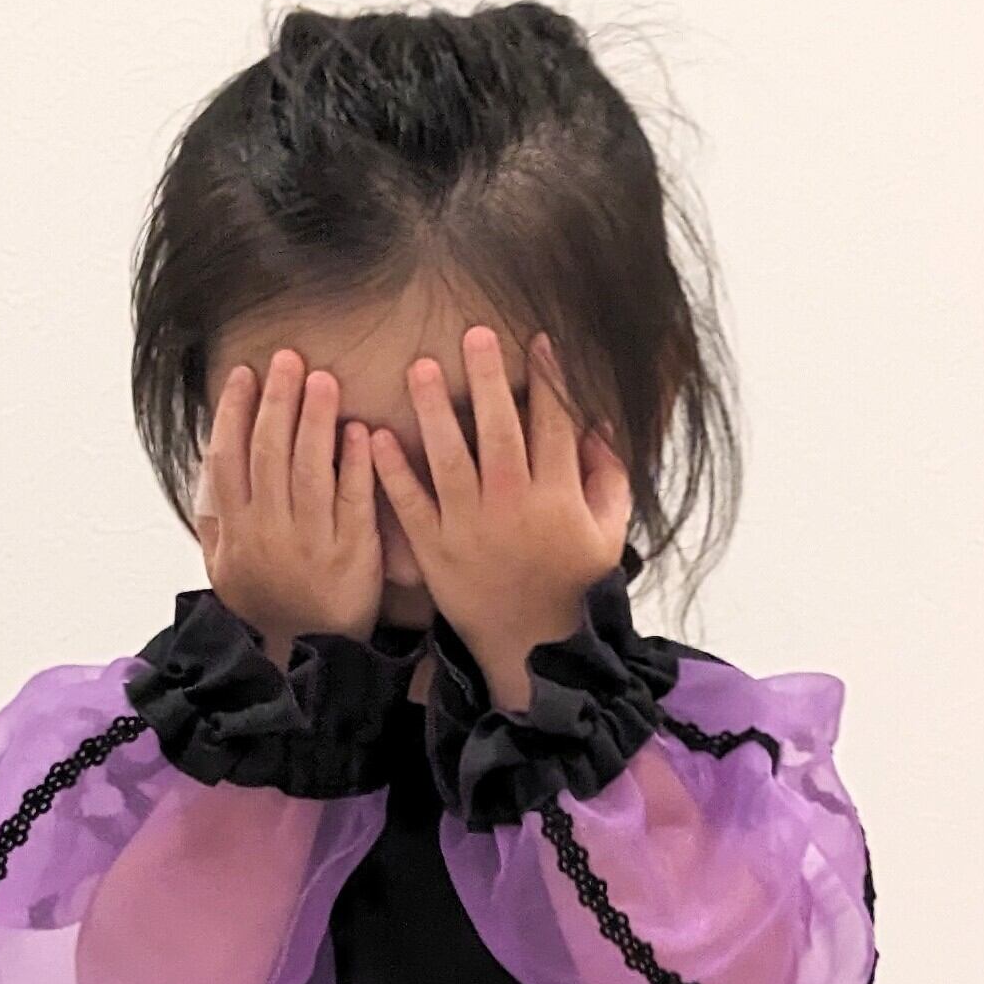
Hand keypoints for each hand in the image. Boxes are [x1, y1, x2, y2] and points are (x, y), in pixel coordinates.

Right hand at [194, 347, 382, 660]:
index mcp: (237, 531)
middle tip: (288, 359)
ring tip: (322, 380)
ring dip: (314, 420)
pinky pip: (353, 500)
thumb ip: (216, 523)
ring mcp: (312, 541)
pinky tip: (360, 431)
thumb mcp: (226, 572)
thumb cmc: (269, 608)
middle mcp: (269, 531)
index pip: (229, 459)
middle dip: (277, 401)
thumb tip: (206, 474)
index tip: (245, 374)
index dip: (234, 413)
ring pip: (309, 470)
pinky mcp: (353, 552)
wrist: (310, 657)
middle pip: (269, 453)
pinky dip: (355, 464)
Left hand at [364, 326, 630, 710]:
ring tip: (419, 369)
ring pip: (450, 460)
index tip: (536, 340)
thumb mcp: (607, 534)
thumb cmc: (572, 585)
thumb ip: (609, 478)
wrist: (532, 648)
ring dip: (434, 412)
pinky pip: (412, 506)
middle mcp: (513, 507)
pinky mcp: (436, 550)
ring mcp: (471, 528)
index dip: (547, 381)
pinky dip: (392, 472)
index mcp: (558, 498)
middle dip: (489, 380)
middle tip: (473, 334)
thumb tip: (599, 424)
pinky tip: (374, 436)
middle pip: (501, 432)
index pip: (554, 426)